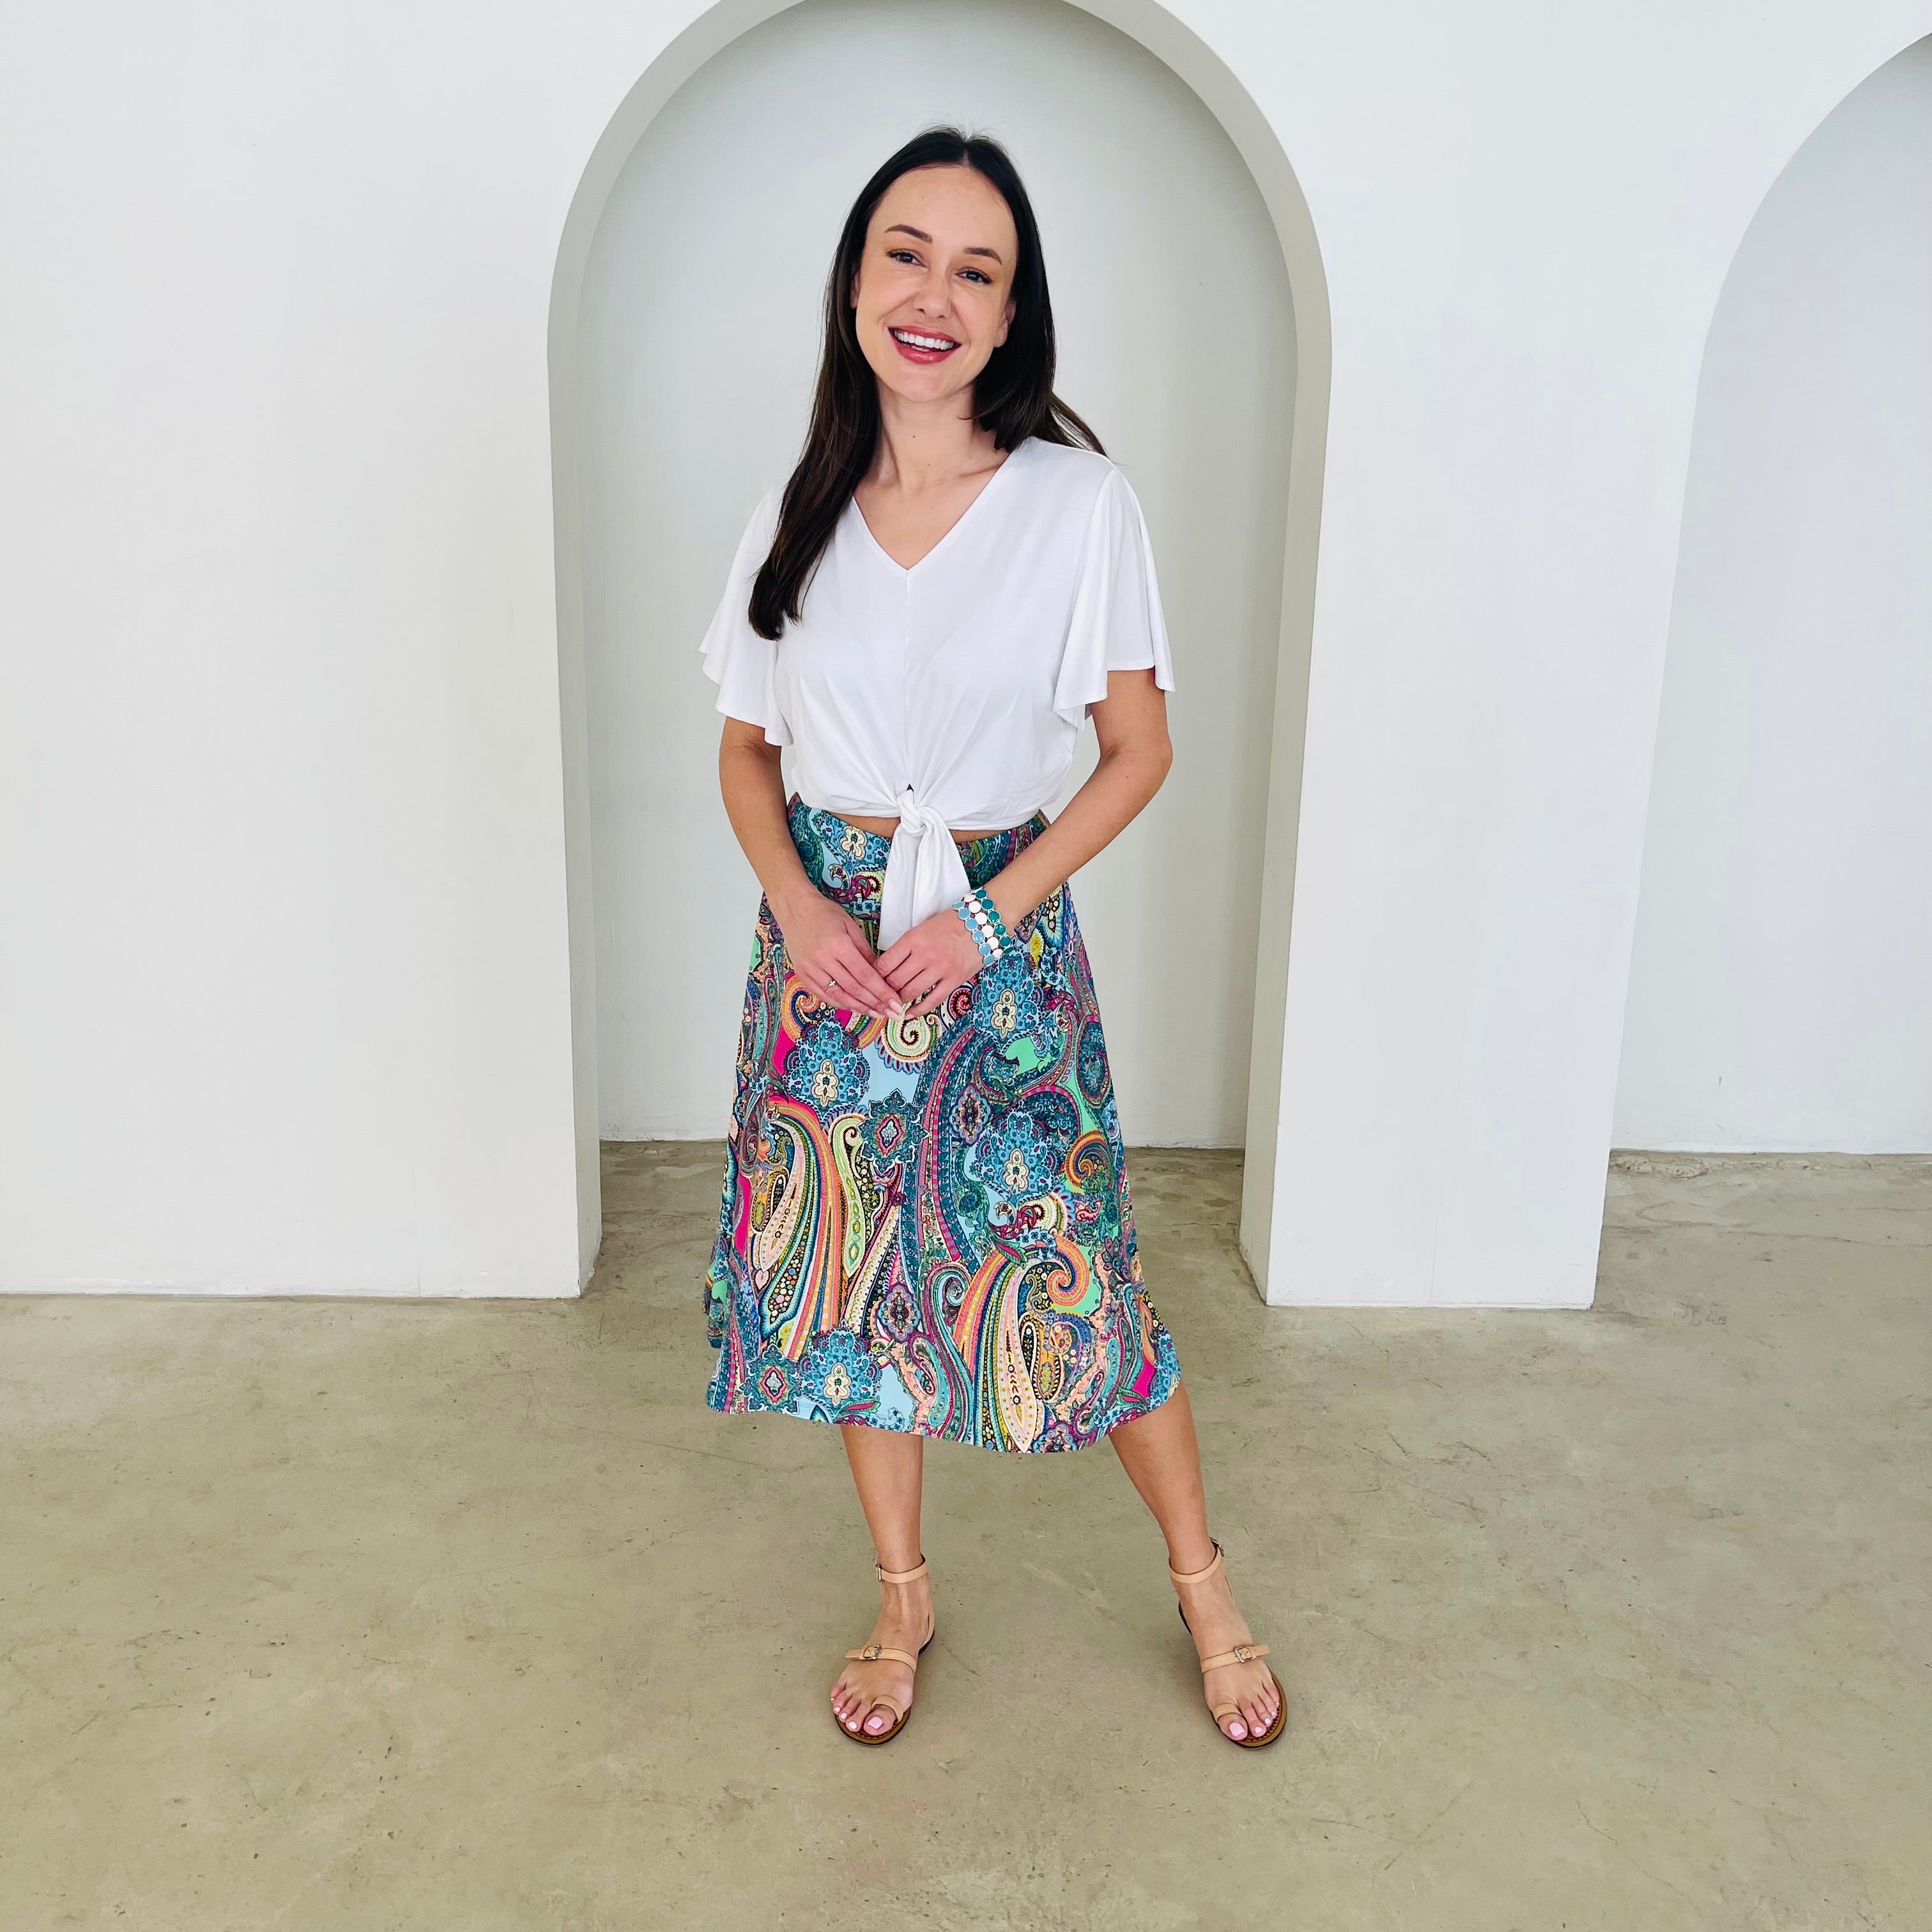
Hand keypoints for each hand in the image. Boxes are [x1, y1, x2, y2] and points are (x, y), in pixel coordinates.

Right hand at [772, 885, 899, 1019]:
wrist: (794, 908)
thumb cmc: (825, 913)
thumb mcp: (851, 926)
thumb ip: (865, 951)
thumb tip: (880, 974)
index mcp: (839, 944)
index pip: (865, 975)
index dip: (881, 992)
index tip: (894, 1002)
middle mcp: (823, 959)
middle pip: (853, 988)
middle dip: (874, 1003)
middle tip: (890, 1013)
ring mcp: (810, 968)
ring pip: (838, 995)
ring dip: (858, 1007)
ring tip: (874, 1013)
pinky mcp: (801, 973)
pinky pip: (822, 994)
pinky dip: (839, 1003)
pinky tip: (852, 1007)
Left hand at [878, 906, 986, 1020]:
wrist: (982, 924)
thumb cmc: (949, 924)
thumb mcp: (921, 929)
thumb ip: (905, 947)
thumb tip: (886, 968)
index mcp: (913, 939)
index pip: (885, 963)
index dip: (875, 975)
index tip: (873, 980)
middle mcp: (925, 955)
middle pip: (895, 980)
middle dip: (886, 990)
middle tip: (882, 994)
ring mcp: (940, 969)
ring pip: (910, 992)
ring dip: (899, 1000)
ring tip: (894, 1003)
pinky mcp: (954, 980)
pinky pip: (932, 1001)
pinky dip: (918, 1010)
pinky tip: (909, 1013)